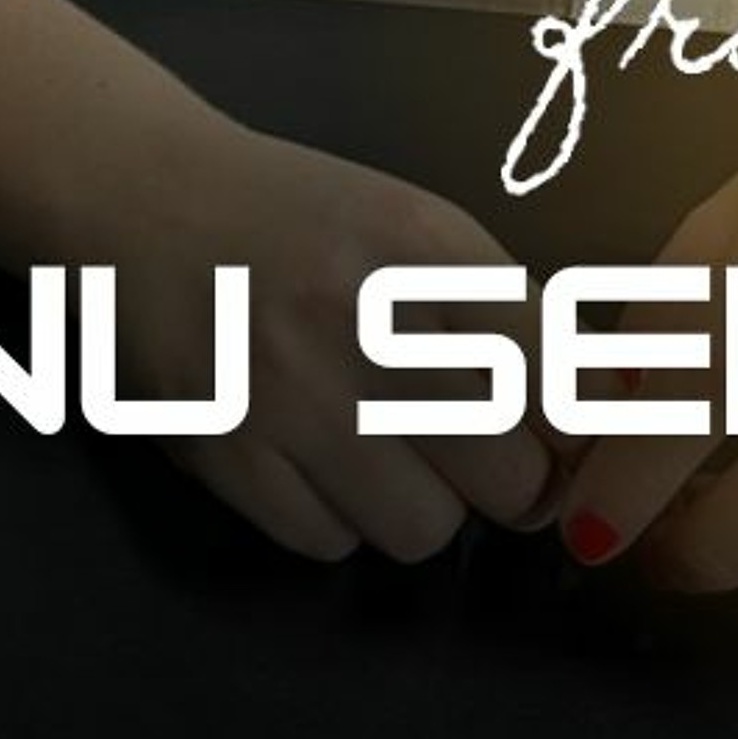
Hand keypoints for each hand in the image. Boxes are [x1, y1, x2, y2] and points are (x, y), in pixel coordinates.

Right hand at [100, 125, 558, 564]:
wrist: (141, 194)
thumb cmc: (294, 213)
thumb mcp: (412, 225)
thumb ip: (503, 309)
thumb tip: (597, 410)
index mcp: (426, 249)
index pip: (563, 382)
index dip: (581, 430)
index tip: (567, 436)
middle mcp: (364, 320)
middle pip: (510, 477)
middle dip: (505, 475)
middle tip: (475, 448)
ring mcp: (289, 394)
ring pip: (426, 530)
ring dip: (420, 503)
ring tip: (386, 449)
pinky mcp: (224, 452)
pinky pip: (330, 544)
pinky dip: (335, 516)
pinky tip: (313, 456)